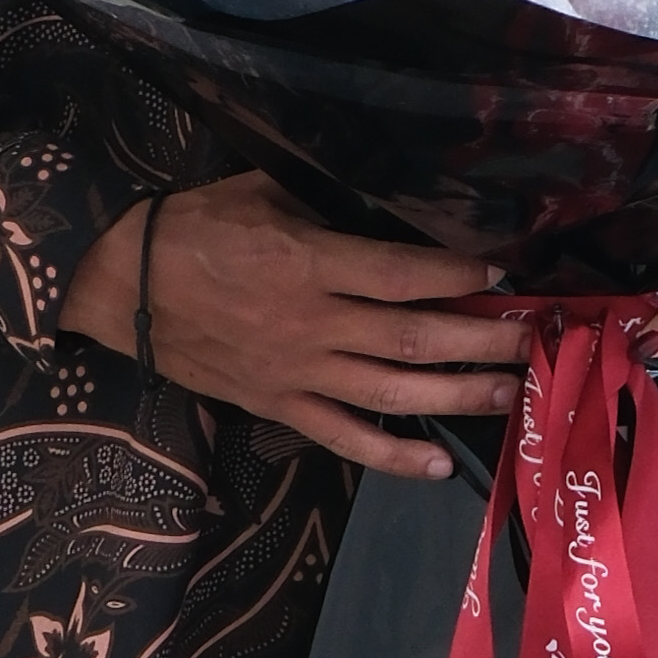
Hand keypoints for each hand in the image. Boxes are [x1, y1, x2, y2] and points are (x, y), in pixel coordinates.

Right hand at [61, 175, 531, 478]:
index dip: (459, 276)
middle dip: (484, 340)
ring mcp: (298, 373)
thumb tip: (393, 203)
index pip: (403, 274)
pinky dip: (392, 456)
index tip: (503, 275)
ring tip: (511, 393)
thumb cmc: (195, 228)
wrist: (122, 287)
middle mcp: (313, 324)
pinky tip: (438, 465)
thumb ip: (327, 204)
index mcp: (310, 263)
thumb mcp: (261, 191)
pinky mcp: (279, 407)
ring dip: (459, 397)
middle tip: (535, 340)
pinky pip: (344, 439)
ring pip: (393, 393)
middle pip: (415, 338)